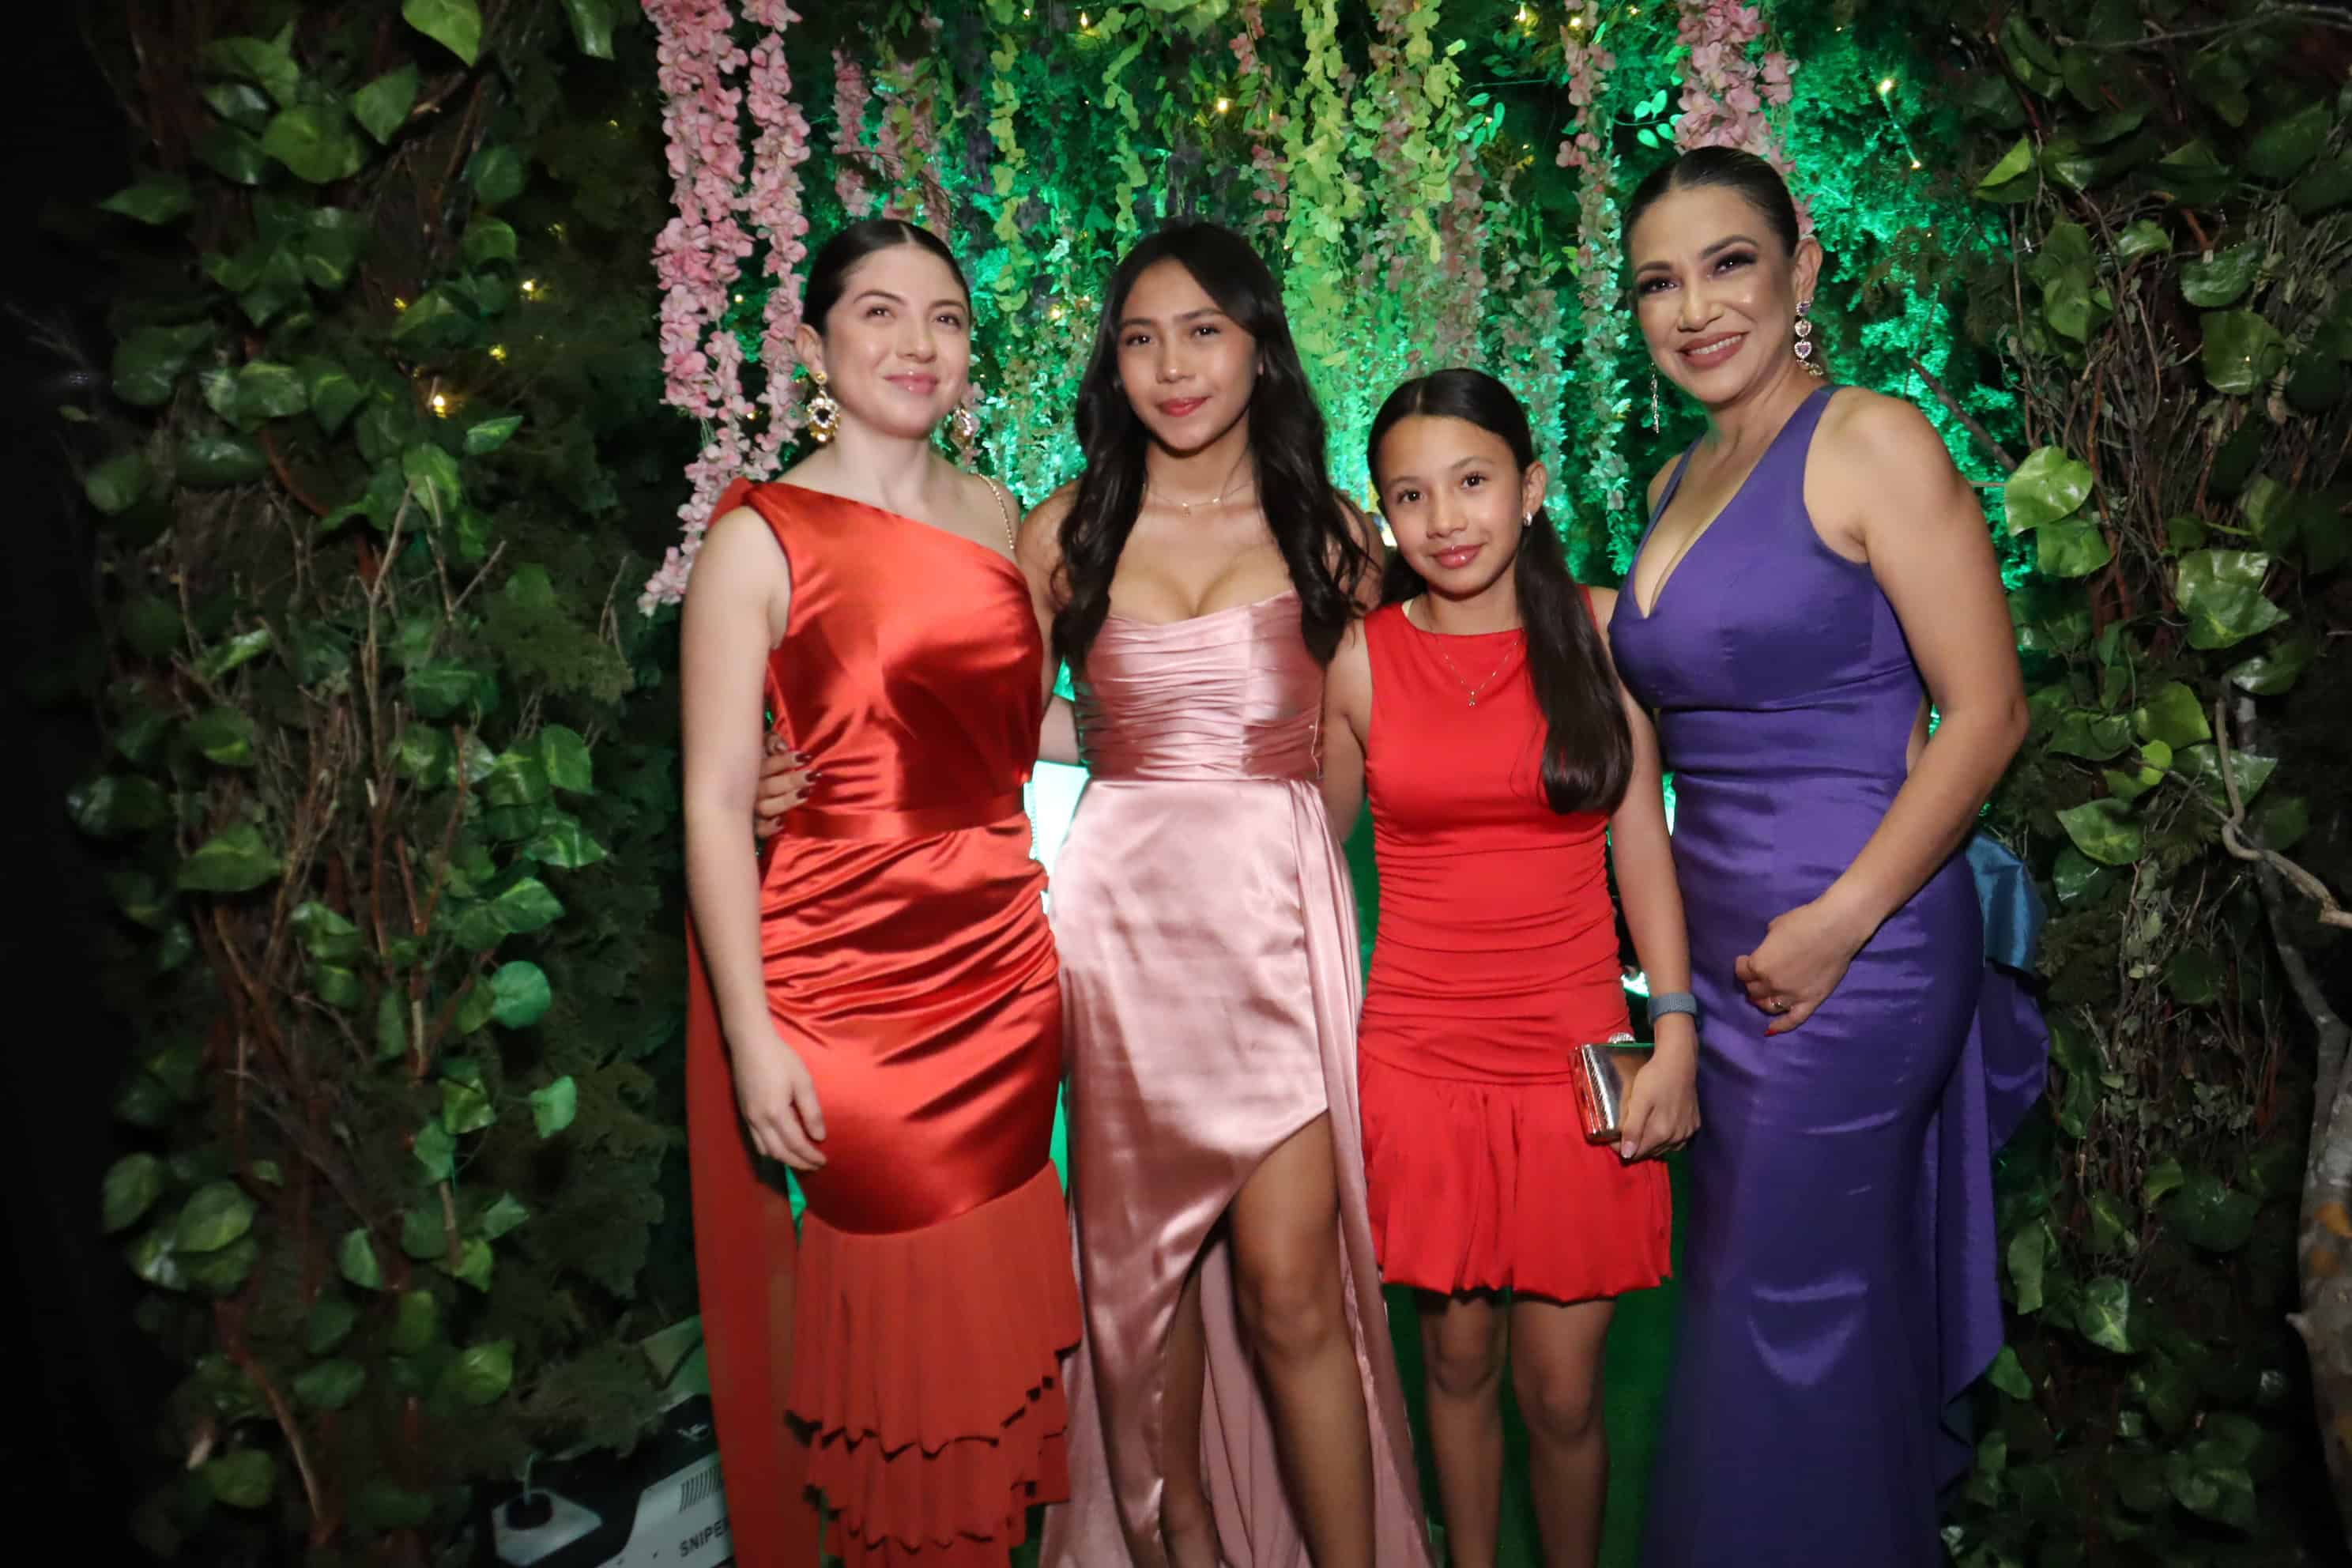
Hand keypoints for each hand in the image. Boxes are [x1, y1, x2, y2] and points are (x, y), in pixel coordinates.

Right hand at [728, 1025, 827, 1169]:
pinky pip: (757, 1142)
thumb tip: (819, 1137)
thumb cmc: (781, 1059)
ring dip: (784, 1159)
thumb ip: (811, 1111)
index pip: (796, 1144)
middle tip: (815, 1165)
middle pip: (780, 1153)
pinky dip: (771, 1151)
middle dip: (799, 1163)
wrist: (750, 1044)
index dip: (810, 1156)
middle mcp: (759, 1121)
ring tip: (801, 1159)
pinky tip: (782, 1148)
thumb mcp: (802, 1081)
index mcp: (775, 1113)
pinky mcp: (744, 1114)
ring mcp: (749, 1119)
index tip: (823, 1161)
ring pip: (766, 1151)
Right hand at [754, 732, 817, 841]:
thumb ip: (770, 741)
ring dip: (786, 801)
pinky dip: (768, 827)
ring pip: (766, 806)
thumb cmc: (749, 760)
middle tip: (811, 776)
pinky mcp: (750, 824)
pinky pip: (758, 829)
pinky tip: (780, 822)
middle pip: (770, 786)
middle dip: (792, 780)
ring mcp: (748, 807)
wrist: (719, 786)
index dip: (785, 761)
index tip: (803, 757)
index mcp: (750, 768)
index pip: (768, 765)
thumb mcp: (758, 744)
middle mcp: (748, 788)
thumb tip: (782, 747)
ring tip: (805, 793)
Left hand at [1618, 1025, 1698, 1160]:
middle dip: (1635, 1146)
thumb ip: (1633, 1128)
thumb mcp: (1638, 1101)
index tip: (1611, 1138)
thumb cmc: (1654, 1078)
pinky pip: (1678, 1142)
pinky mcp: (1694, 1124)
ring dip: (1650, 1145)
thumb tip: (1627, 1155)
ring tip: (1639, 1132)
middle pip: (1650, 1152)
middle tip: (1623, 1133)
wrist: (1679, 1062)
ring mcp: (1687, 1132)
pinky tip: (1659, 1131)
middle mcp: (1676, 1137)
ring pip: (1664, 1149)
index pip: (1636, 1153)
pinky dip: (1666, 1141)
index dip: (1621, 1148)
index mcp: (1661, 1133)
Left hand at [1734, 895, 1870, 1034]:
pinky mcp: (1810, 1002)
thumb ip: (1766, 944)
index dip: (1742, 966)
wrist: (1836, 928)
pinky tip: (1771, 1029)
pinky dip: (1781, 1026)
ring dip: (1762, 1002)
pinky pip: (1793, 1020)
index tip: (1746, 961)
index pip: (1741, 972)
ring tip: (1763, 997)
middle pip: (1753, 991)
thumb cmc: (1803, 922)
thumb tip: (1768, 949)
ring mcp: (1791, 996)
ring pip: (1768, 1006)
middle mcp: (1771, 984)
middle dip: (1752, 983)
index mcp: (1759, 965)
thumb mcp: (1774, 927)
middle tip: (1756, 978)